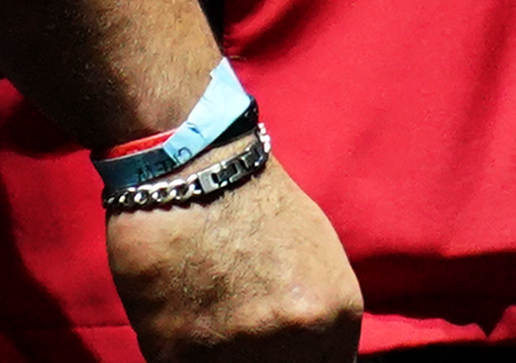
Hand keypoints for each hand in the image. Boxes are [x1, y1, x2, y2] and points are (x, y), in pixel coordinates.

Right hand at [106, 157, 358, 361]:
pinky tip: (184, 329)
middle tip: (244, 342)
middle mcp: (294, 339)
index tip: (284, 357)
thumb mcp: (320, 260)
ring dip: (223, 360)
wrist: (194, 172)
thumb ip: (319, 315)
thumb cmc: (259, 206)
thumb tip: (313, 353)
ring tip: (214, 327)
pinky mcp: (179, 357)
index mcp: (336, 314)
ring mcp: (236, 352)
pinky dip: (187, 360)